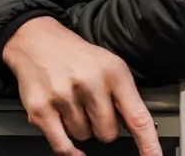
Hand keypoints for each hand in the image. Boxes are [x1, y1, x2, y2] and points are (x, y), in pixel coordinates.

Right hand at [2, 17, 160, 155]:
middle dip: (101, 126)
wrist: (35, 40)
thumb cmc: (75, 55)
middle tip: (90, 106)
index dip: (149, 144)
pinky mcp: (41, 109)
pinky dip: (69, 149)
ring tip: (71, 103)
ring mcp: (64, 96)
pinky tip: (70, 141)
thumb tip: (137, 130)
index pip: (137, 117)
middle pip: (108, 134)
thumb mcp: (108, 64)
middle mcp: (90, 83)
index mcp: (113, 72)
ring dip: (80, 127)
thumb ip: (123, 95)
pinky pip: (63, 145)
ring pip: (84, 137)